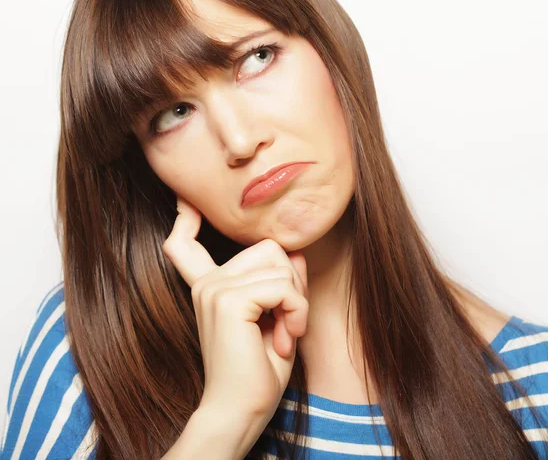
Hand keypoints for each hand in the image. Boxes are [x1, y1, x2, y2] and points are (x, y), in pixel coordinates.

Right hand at [162, 196, 308, 420]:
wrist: (240, 413)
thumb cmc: (259, 372)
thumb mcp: (278, 318)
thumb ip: (284, 283)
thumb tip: (296, 252)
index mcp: (210, 286)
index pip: (184, 243)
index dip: (183, 218)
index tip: (182, 200)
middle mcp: (207, 282)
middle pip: (271, 247)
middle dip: (293, 284)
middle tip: (287, 323)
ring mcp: (214, 288)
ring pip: (281, 263)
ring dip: (297, 302)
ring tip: (285, 333)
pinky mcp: (227, 299)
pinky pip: (282, 286)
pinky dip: (296, 311)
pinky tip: (285, 338)